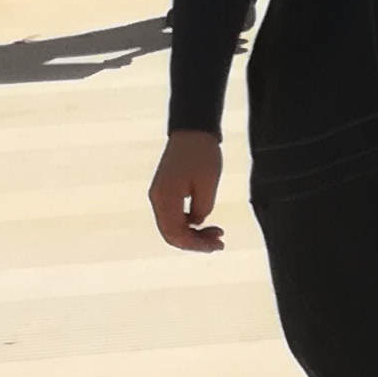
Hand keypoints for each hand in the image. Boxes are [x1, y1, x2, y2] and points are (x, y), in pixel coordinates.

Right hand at [149, 133, 227, 252]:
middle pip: (171, 234)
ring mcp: (160, 196)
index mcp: (165, 198)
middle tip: (219, 243)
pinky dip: (189, 224)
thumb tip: (196, 224)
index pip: (175, 233)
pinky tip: (206, 224)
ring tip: (217, 234)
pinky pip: (174, 216)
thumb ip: (202, 208)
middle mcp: (157, 199)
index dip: (195, 245)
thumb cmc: (202, 154)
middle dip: (195, 242)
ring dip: (193, 234)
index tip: (216, 246)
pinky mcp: (166, 192)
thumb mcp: (208, 184)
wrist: (193, 130)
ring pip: (172, 226)